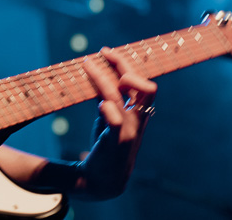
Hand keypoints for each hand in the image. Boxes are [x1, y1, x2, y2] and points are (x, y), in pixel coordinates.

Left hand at [76, 46, 156, 198]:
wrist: (103, 181)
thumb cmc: (106, 146)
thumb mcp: (107, 116)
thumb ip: (106, 96)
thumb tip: (96, 72)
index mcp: (138, 111)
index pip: (139, 80)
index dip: (124, 63)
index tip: (105, 51)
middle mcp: (138, 119)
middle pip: (143, 84)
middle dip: (124, 64)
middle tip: (103, 53)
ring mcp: (129, 131)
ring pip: (122, 98)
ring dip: (104, 79)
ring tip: (87, 66)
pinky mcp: (117, 143)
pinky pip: (116, 122)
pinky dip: (109, 110)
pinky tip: (100, 105)